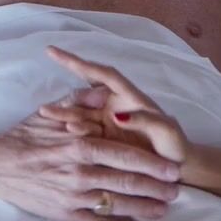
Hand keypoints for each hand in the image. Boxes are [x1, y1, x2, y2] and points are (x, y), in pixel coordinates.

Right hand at [0, 104, 181, 220]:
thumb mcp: (52, 112)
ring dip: (143, 207)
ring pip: (116, 204)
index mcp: (81, 145)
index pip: (125, 156)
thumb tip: (102, 91)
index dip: (151, 164)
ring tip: (163, 209)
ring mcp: (72, 195)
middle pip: (126, 182)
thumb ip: (80, 101)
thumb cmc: (24, 136)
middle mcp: (80, 172)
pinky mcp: (63, 212)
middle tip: (176, 190)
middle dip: (155, 188)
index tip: (171, 168)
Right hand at [39, 46, 188, 164]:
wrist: (175, 167)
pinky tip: (59, 133)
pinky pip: (84, 133)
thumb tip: (119, 116)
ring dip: (64, 115)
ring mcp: (107, 123)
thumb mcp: (165, 130)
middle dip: (67, 101)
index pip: (101, 74)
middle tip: (45, 108)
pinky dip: (71, 131)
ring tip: (46, 117)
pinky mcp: (103, 140)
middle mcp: (115, 106)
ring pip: (81, 115)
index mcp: (129, 97)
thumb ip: (145, 120)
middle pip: (86, 98)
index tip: (54, 52)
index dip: (78, 63)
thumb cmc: (174, 144)